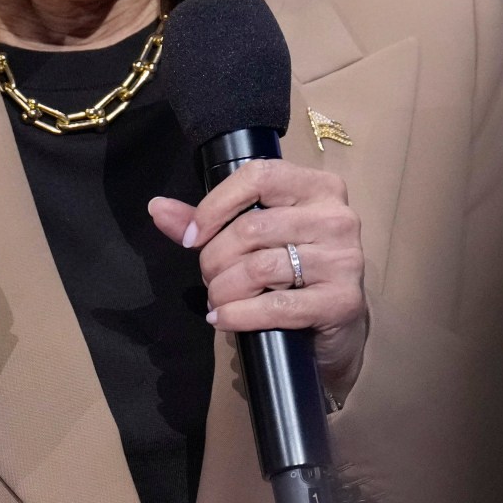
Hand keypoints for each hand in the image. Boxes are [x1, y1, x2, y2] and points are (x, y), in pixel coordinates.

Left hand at [149, 160, 368, 400]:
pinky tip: (224, 319)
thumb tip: (157, 208)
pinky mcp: (342, 301)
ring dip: (223, 290)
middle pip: (252, 228)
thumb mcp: (254, 239)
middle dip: (214, 259)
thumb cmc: (293, 273)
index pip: (258, 177)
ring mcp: (344, 259)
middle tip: (208, 278)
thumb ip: (209, 221)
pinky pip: (274, 306)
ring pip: (259, 268)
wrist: (338, 325)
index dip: (215, 206)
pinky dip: (238, 315)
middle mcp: (337, 217)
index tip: (192, 237)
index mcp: (319, 187)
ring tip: (217, 301)